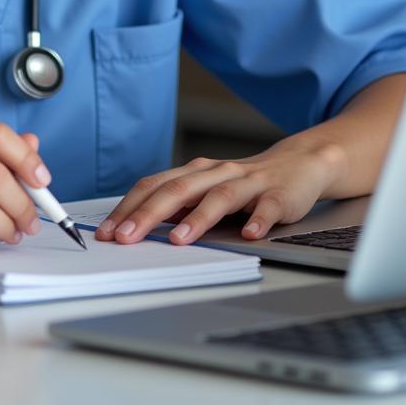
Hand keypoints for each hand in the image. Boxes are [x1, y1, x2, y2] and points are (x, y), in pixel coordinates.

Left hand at [95, 134, 346, 245]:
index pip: (153, 187)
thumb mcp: (204, 191)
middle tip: (126, 238)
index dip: (128, 208)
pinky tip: (250, 234)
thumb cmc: (242, 185)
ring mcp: (248, 183)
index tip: (107, 232)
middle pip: (177, 190)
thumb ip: (176, 207)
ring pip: (219, 197)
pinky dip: (258, 220)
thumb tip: (134, 228)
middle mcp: (215, 173)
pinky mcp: (278, 195)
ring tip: (178, 240)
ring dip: (198, 219)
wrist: (298, 164)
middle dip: (148, 215)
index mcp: (193, 173)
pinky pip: (268, 207)